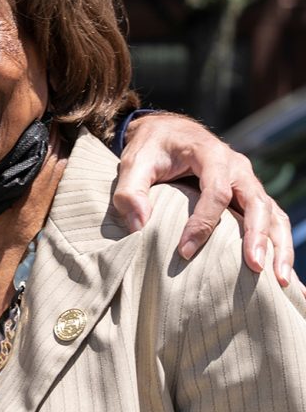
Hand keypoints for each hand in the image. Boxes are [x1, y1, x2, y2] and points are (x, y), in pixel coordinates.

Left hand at [112, 113, 299, 291]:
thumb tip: (139, 227)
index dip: (203, 223)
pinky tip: (279, 271)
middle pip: (256, 203)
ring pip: (273, 213)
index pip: (216, 192)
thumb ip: (130, 191)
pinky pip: (272, 219)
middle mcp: (237, 167)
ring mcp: (248, 181)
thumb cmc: (151, 148)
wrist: (168, 132)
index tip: (185, 251)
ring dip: (279, 246)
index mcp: (210, 154)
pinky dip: (278, 243)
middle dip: (257, 237)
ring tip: (280, 280)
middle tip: (255, 268)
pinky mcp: (250, 195)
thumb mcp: (134, 162)